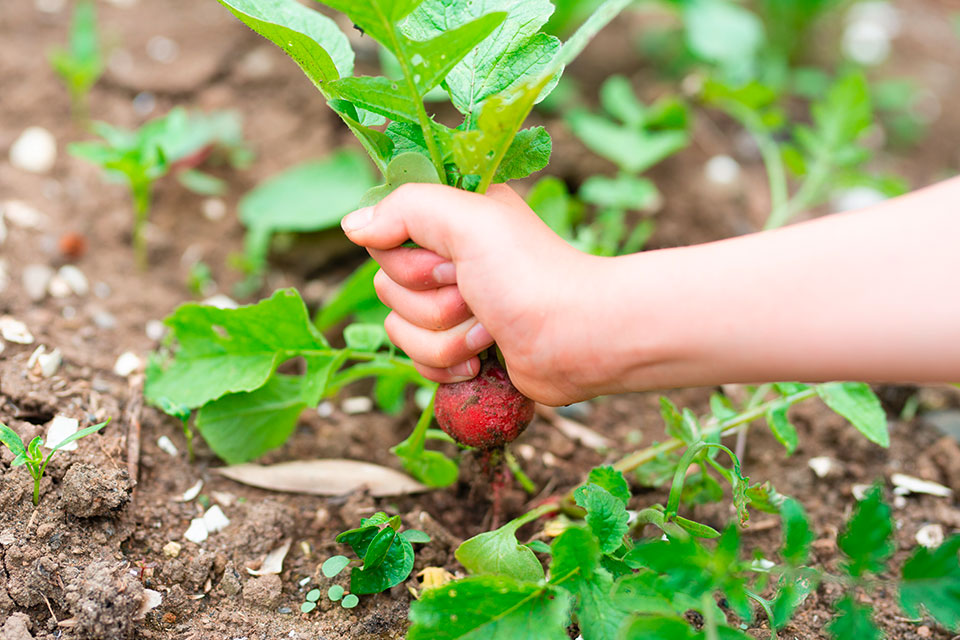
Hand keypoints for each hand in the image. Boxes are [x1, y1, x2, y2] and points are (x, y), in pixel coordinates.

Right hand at [341, 183, 607, 405]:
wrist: (578, 340)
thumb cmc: (529, 274)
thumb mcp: (466, 221)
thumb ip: (404, 209)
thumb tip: (351, 226)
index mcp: (451, 217)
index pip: (384, 234)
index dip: (408, 256)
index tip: (449, 259)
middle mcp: (449, 258)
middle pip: (386, 286)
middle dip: (432, 301)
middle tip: (475, 293)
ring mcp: (454, 306)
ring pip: (399, 329)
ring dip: (445, 337)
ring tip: (488, 329)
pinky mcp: (460, 349)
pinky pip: (417, 361)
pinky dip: (448, 364)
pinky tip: (483, 359)